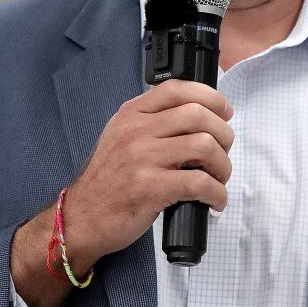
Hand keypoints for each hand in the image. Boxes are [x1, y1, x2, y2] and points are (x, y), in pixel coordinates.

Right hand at [64, 79, 233, 262]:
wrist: (83, 217)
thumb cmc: (109, 180)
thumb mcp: (121, 137)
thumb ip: (153, 122)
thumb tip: (199, 117)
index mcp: (132, 114)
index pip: (177, 89)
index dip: (210, 97)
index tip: (224, 112)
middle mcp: (136, 131)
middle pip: (198, 115)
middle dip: (223, 134)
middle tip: (223, 151)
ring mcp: (142, 158)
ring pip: (204, 146)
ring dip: (222, 165)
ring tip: (219, 178)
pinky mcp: (149, 188)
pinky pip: (199, 183)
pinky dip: (216, 193)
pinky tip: (214, 200)